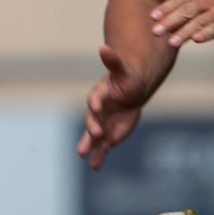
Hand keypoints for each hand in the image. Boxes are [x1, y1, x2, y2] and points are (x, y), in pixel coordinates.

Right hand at [77, 44, 147, 170]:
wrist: (130, 93)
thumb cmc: (126, 79)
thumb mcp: (123, 70)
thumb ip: (113, 62)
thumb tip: (104, 47)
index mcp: (101, 95)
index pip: (96, 99)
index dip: (96, 103)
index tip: (96, 107)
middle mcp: (98, 111)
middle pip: (93, 120)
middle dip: (93, 127)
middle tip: (94, 134)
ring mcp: (102, 124)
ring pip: (94, 137)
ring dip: (89, 145)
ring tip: (83, 154)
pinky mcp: (108, 136)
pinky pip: (102, 147)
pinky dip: (99, 157)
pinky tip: (95, 167)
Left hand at [150, 0, 213, 47]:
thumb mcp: (207, 5)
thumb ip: (188, 14)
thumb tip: (164, 26)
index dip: (166, 7)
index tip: (153, 17)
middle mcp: (210, 1)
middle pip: (188, 10)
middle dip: (171, 20)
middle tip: (156, 31)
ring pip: (201, 21)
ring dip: (185, 31)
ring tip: (172, 42)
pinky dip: (207, 33)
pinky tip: (197, 40)